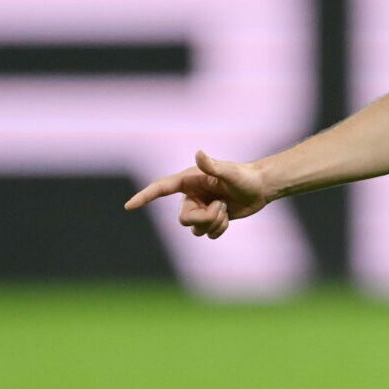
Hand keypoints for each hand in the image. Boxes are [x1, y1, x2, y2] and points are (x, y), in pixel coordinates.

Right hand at [124, 151, 274, 239]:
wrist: (259, 187)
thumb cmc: (245, 177)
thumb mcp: (230, 172)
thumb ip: (213, 166)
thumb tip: (199, 154)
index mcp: (188, 180)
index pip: (161, 188)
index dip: (144, 197)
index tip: (129, 206)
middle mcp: (190, 195)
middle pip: (183, 219)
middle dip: (204, 218)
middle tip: (222, 207)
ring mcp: (199, 208)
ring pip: (195, 229)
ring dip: (214, 223)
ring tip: (226, 209)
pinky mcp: (209, 219)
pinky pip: (207, 234)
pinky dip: (219, 229)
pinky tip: (228, 217)